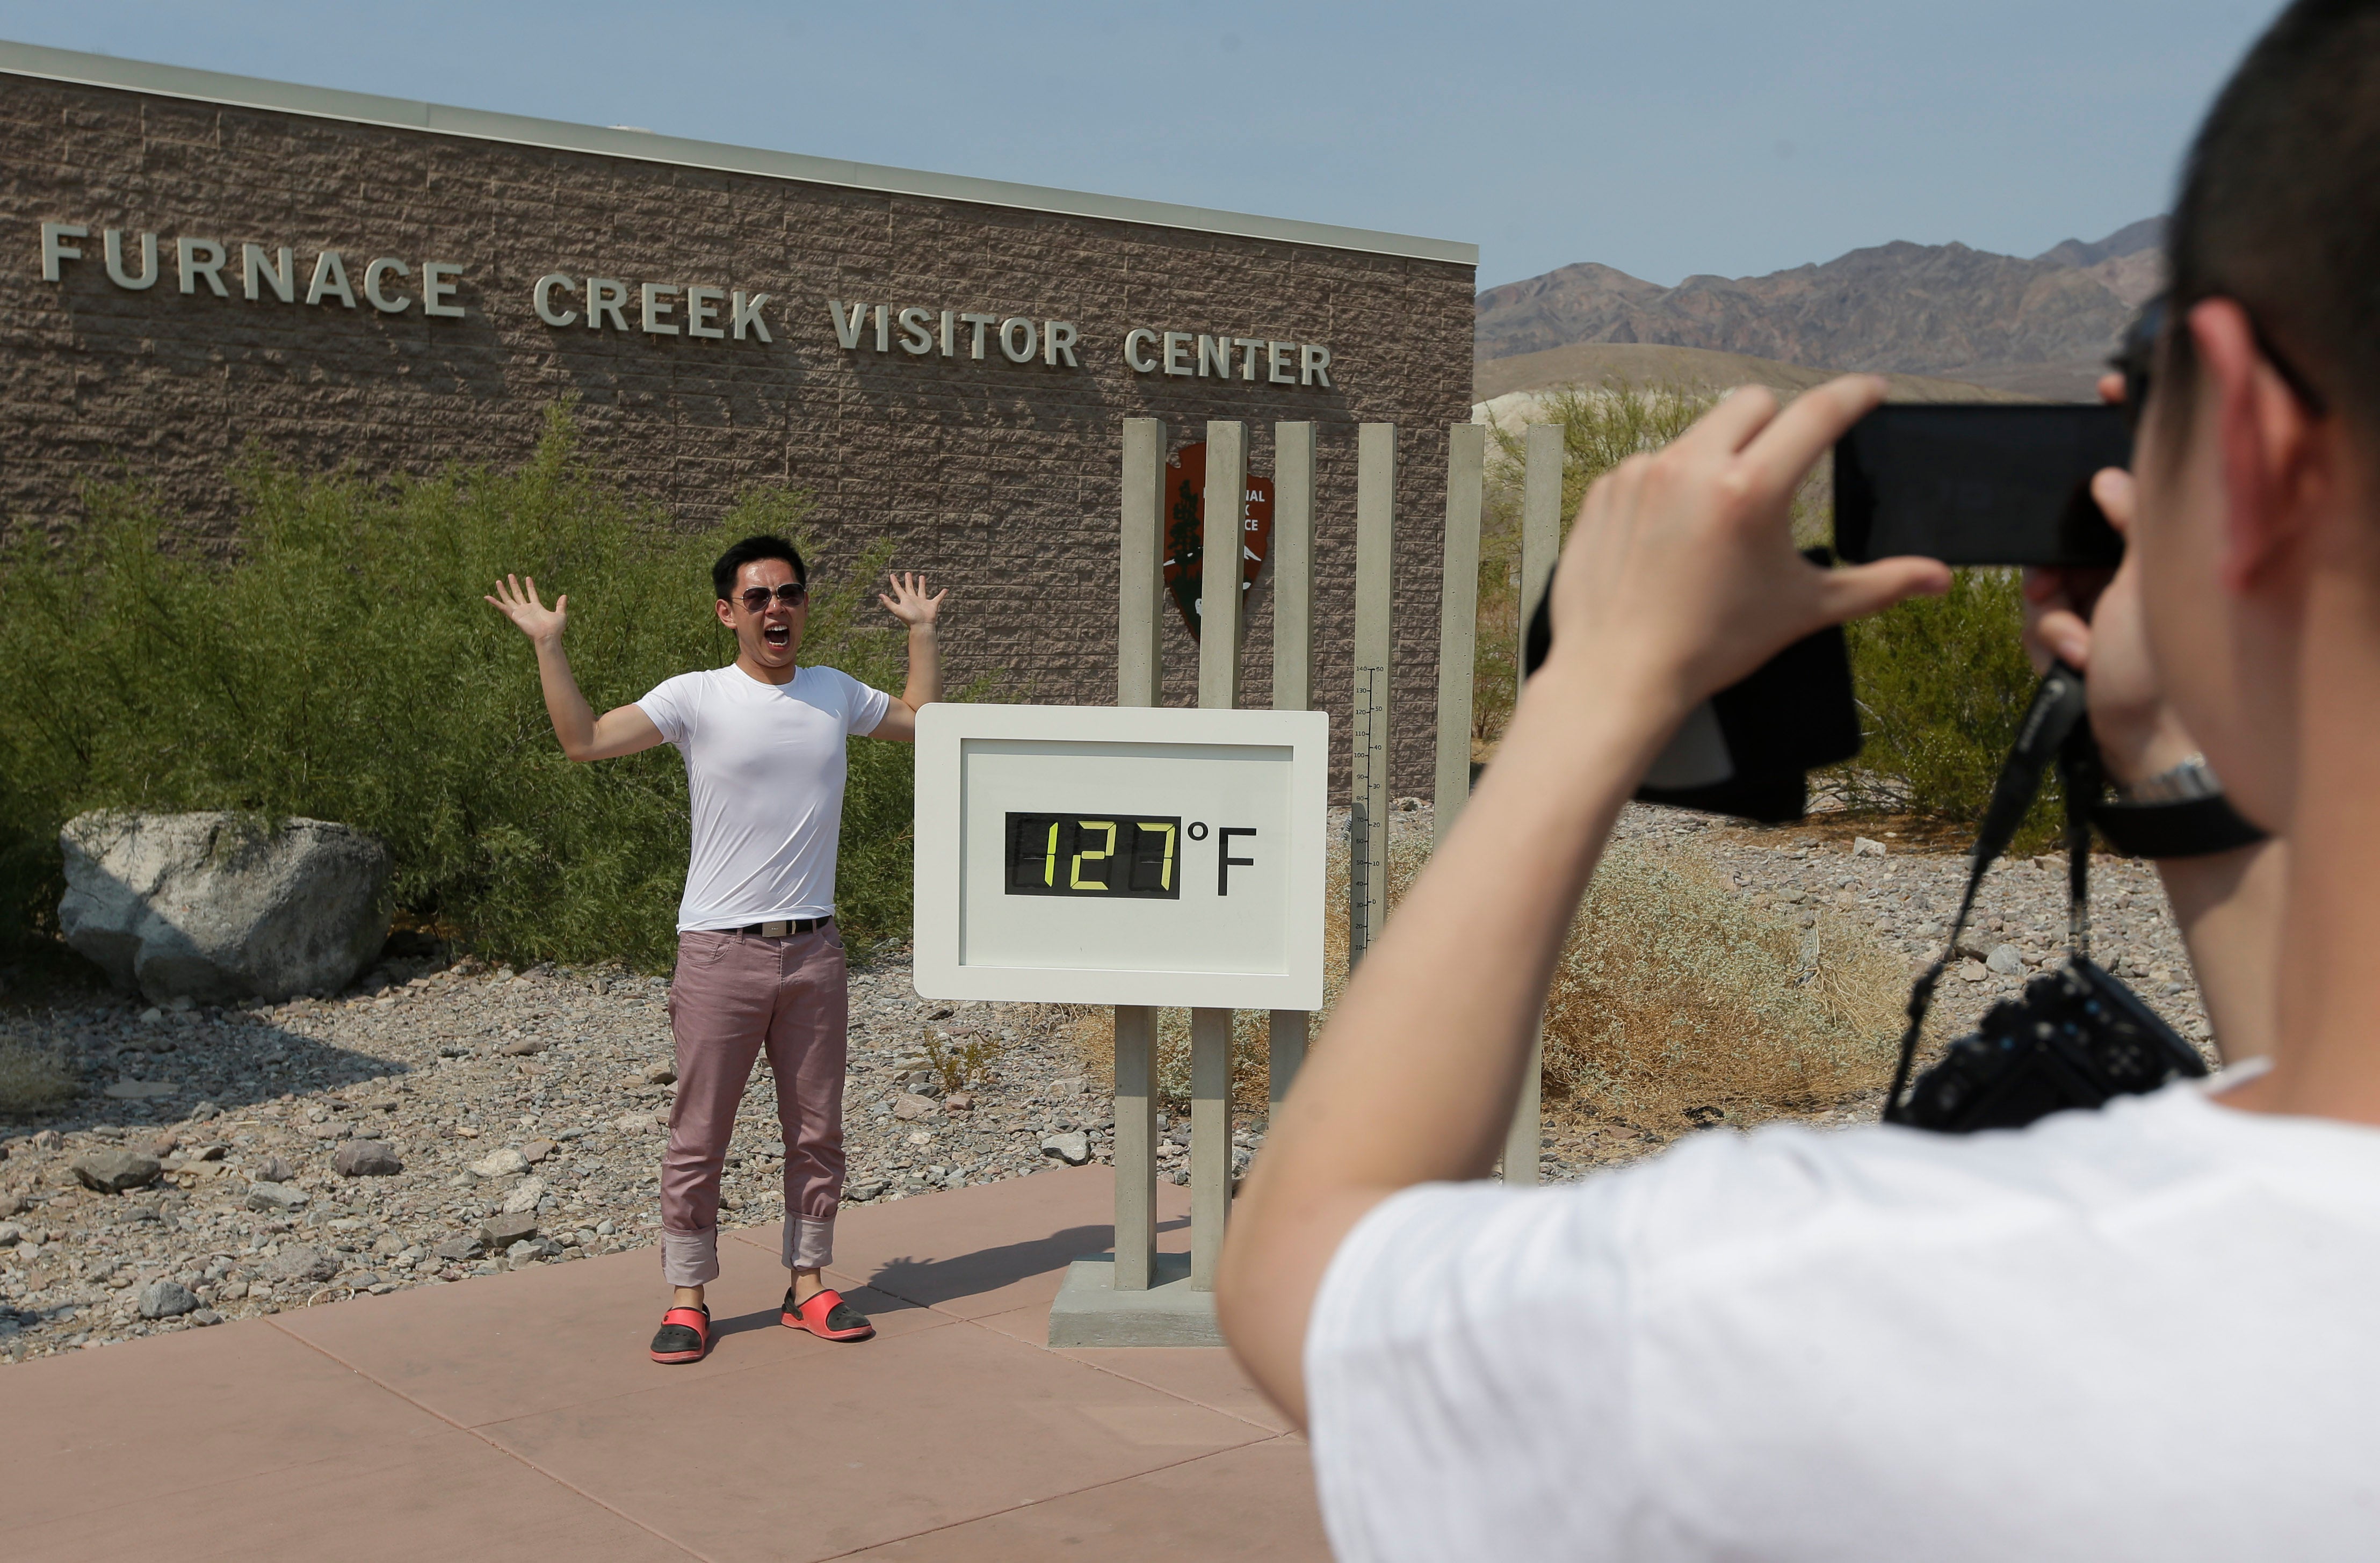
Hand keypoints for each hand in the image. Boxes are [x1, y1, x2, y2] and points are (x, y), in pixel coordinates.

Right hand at [485, 574, 566, 645]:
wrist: (548, 636)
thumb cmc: (555, 629)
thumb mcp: (560, 614)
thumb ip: (561, 605)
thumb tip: (564, 596)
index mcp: (536, 607)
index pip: (531, 594)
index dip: (530, 586)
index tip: (528, 577)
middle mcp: (526, 609)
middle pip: (518, 594)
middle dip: (514, 584)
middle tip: (510, 575)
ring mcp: (520, 612)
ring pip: (509, 599)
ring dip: (503, 590)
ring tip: (498, 581)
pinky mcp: (514, 615)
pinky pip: (502, 608)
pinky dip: (494, 602)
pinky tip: (487, 597)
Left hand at [878, 571, 945, 629]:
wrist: (921, 626)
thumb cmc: (910, 618)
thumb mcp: (897, 610)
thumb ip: (889, 603)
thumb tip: (880, 595)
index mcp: (905, 600)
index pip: (898, 589)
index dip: (894, 582)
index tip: (891, 575)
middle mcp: (913, 600)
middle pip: (910, 588)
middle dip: (908, 581)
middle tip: (907, 573)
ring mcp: (923, 602)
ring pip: (922, 590)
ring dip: (922, 584)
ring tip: (921, 576)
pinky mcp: (932, 604)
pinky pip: (938, 598)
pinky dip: (942, 594)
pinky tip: (946, 590)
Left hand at [1543, 377, 1949, 710]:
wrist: (1618, 675)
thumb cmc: (1712, 645)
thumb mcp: (1804, 610)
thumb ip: (1877, 585)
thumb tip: (1937, 578)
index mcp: (1748, 490)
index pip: (1817, 414)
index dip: (1853, 395)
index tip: (1869, 390)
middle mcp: (1692, 468)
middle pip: (1754, 403)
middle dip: (1777, 425)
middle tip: (1782, 469)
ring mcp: (1642, 473)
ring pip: (1699, 432)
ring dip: (1720, 457)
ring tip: (1719, 520)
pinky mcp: (1607, 487)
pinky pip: (1653, 463)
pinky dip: (1671, 485)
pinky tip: (1674, 534)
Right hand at [2020, 374, 2198, 785]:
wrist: (2141, 741)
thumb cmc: (2161, 663)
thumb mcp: (2147, 583)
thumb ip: (2132, 525)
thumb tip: (2110, 479)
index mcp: (2158, 549)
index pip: (2136, 478)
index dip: (2115, 430)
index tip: (2104, 385)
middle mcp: (2127, 570)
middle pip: (2071, 528)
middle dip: (2054, 557)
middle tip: (2056, 577)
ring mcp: (2095, 603)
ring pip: (2044, 574)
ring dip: (2049, 607)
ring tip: (2073, 632)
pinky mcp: (2064, 636)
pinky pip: (2034, 618)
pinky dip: (2051, 639)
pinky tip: (2077, 658)